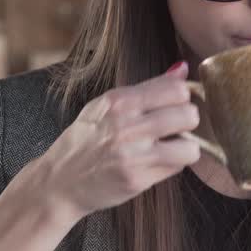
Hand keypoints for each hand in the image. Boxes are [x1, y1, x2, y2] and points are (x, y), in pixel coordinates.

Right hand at [27, 62, 200, 224]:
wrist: (60, 181)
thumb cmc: (84, 141)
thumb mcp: (106, 106)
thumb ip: (146, 88)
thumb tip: (181, 69)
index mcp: (119, 101)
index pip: (175, 89)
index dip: (183, 97)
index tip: (177, 105)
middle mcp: (127, 125)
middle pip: (188, 115)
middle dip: (188, 122)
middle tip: (177, 128)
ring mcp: (133, 154)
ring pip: (190, 146)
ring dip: (186, 147)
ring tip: (172, 147)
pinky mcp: (138, 179)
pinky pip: (177, 168)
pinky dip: (174, 164)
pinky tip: (159, 162)